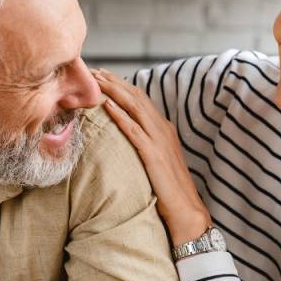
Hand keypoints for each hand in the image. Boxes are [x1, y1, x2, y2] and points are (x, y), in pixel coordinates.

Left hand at [91, 69, 211, 244]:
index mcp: (164, 128)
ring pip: (135, 107)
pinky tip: (107, 106)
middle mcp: (163, 129)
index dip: (122, 85)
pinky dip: (120, 116)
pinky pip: (134, 130)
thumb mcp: (158, 160)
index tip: (103, 76)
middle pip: (136, 97)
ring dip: (115, 91)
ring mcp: (159, 141)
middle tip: (94, 70)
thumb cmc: (170, 189)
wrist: (186, 210)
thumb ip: (146, 144)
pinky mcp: (154, 155)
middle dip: (115, 81)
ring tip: (97, 80)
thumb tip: (127, 138)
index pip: (140, 99)